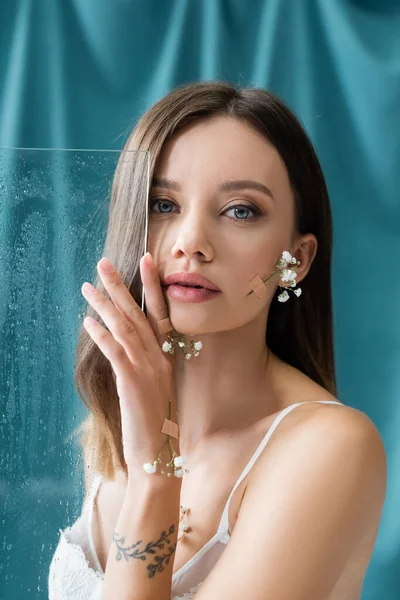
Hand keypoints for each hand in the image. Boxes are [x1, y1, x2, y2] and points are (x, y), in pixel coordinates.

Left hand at [81, 253, 177, 477]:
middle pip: (139, 314)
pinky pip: (116, 352)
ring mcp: (148, 369)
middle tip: (103, 263)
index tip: (146, 260)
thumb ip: (145, 365)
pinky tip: (87, 321)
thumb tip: (126, 348)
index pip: (160, 313)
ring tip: (87, 286)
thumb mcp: (154, 389)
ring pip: (126, 328)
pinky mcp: (133, 383)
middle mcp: (159, 358)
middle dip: (121, 286)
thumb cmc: (155, 424)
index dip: (152, 286)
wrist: (159, 456)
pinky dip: (102, 335)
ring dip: (105, 305)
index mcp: (166, 358)